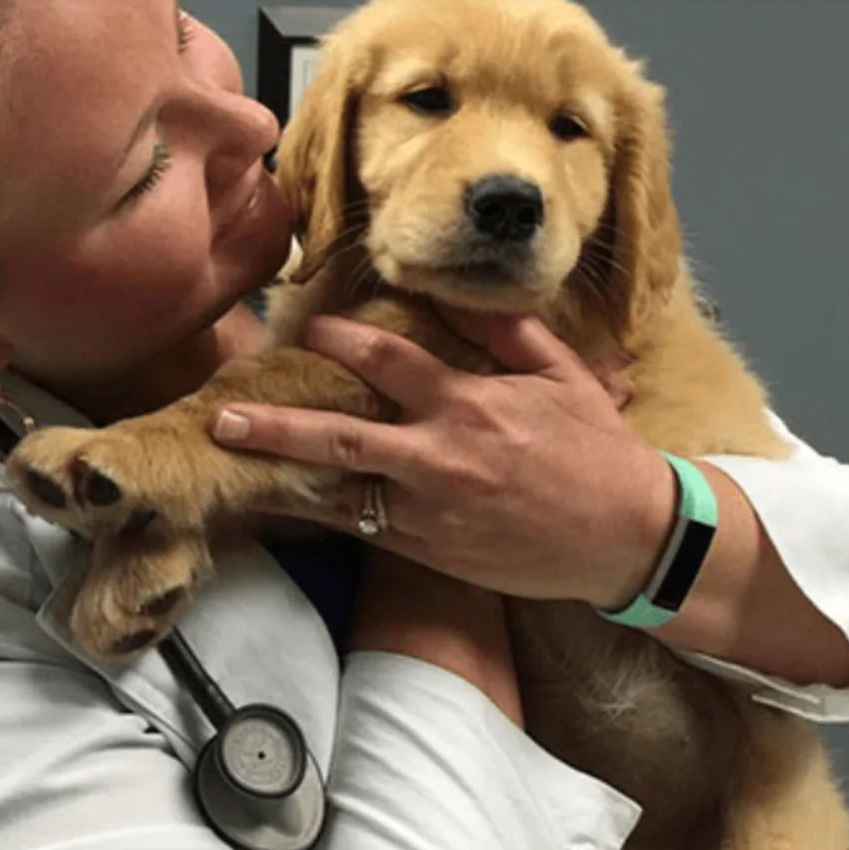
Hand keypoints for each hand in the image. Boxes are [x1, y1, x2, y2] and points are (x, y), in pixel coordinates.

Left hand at [208, 309, 676, 608]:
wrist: (628, 536)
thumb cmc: (598, 450)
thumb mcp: (562, 376)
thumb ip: (507, 332)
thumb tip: (458, 296)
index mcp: (469, 405)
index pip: (387, 362)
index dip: (340, 338)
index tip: (309, 326)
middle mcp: (440, 459)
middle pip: (339, 439)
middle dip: (275, 425)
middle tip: (221, 417)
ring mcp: (431, 513)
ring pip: (341, 493)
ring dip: (283, 476)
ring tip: (231, 462)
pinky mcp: (432, 553)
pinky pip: (366, 530)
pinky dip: (325, 514)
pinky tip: (287, 499)